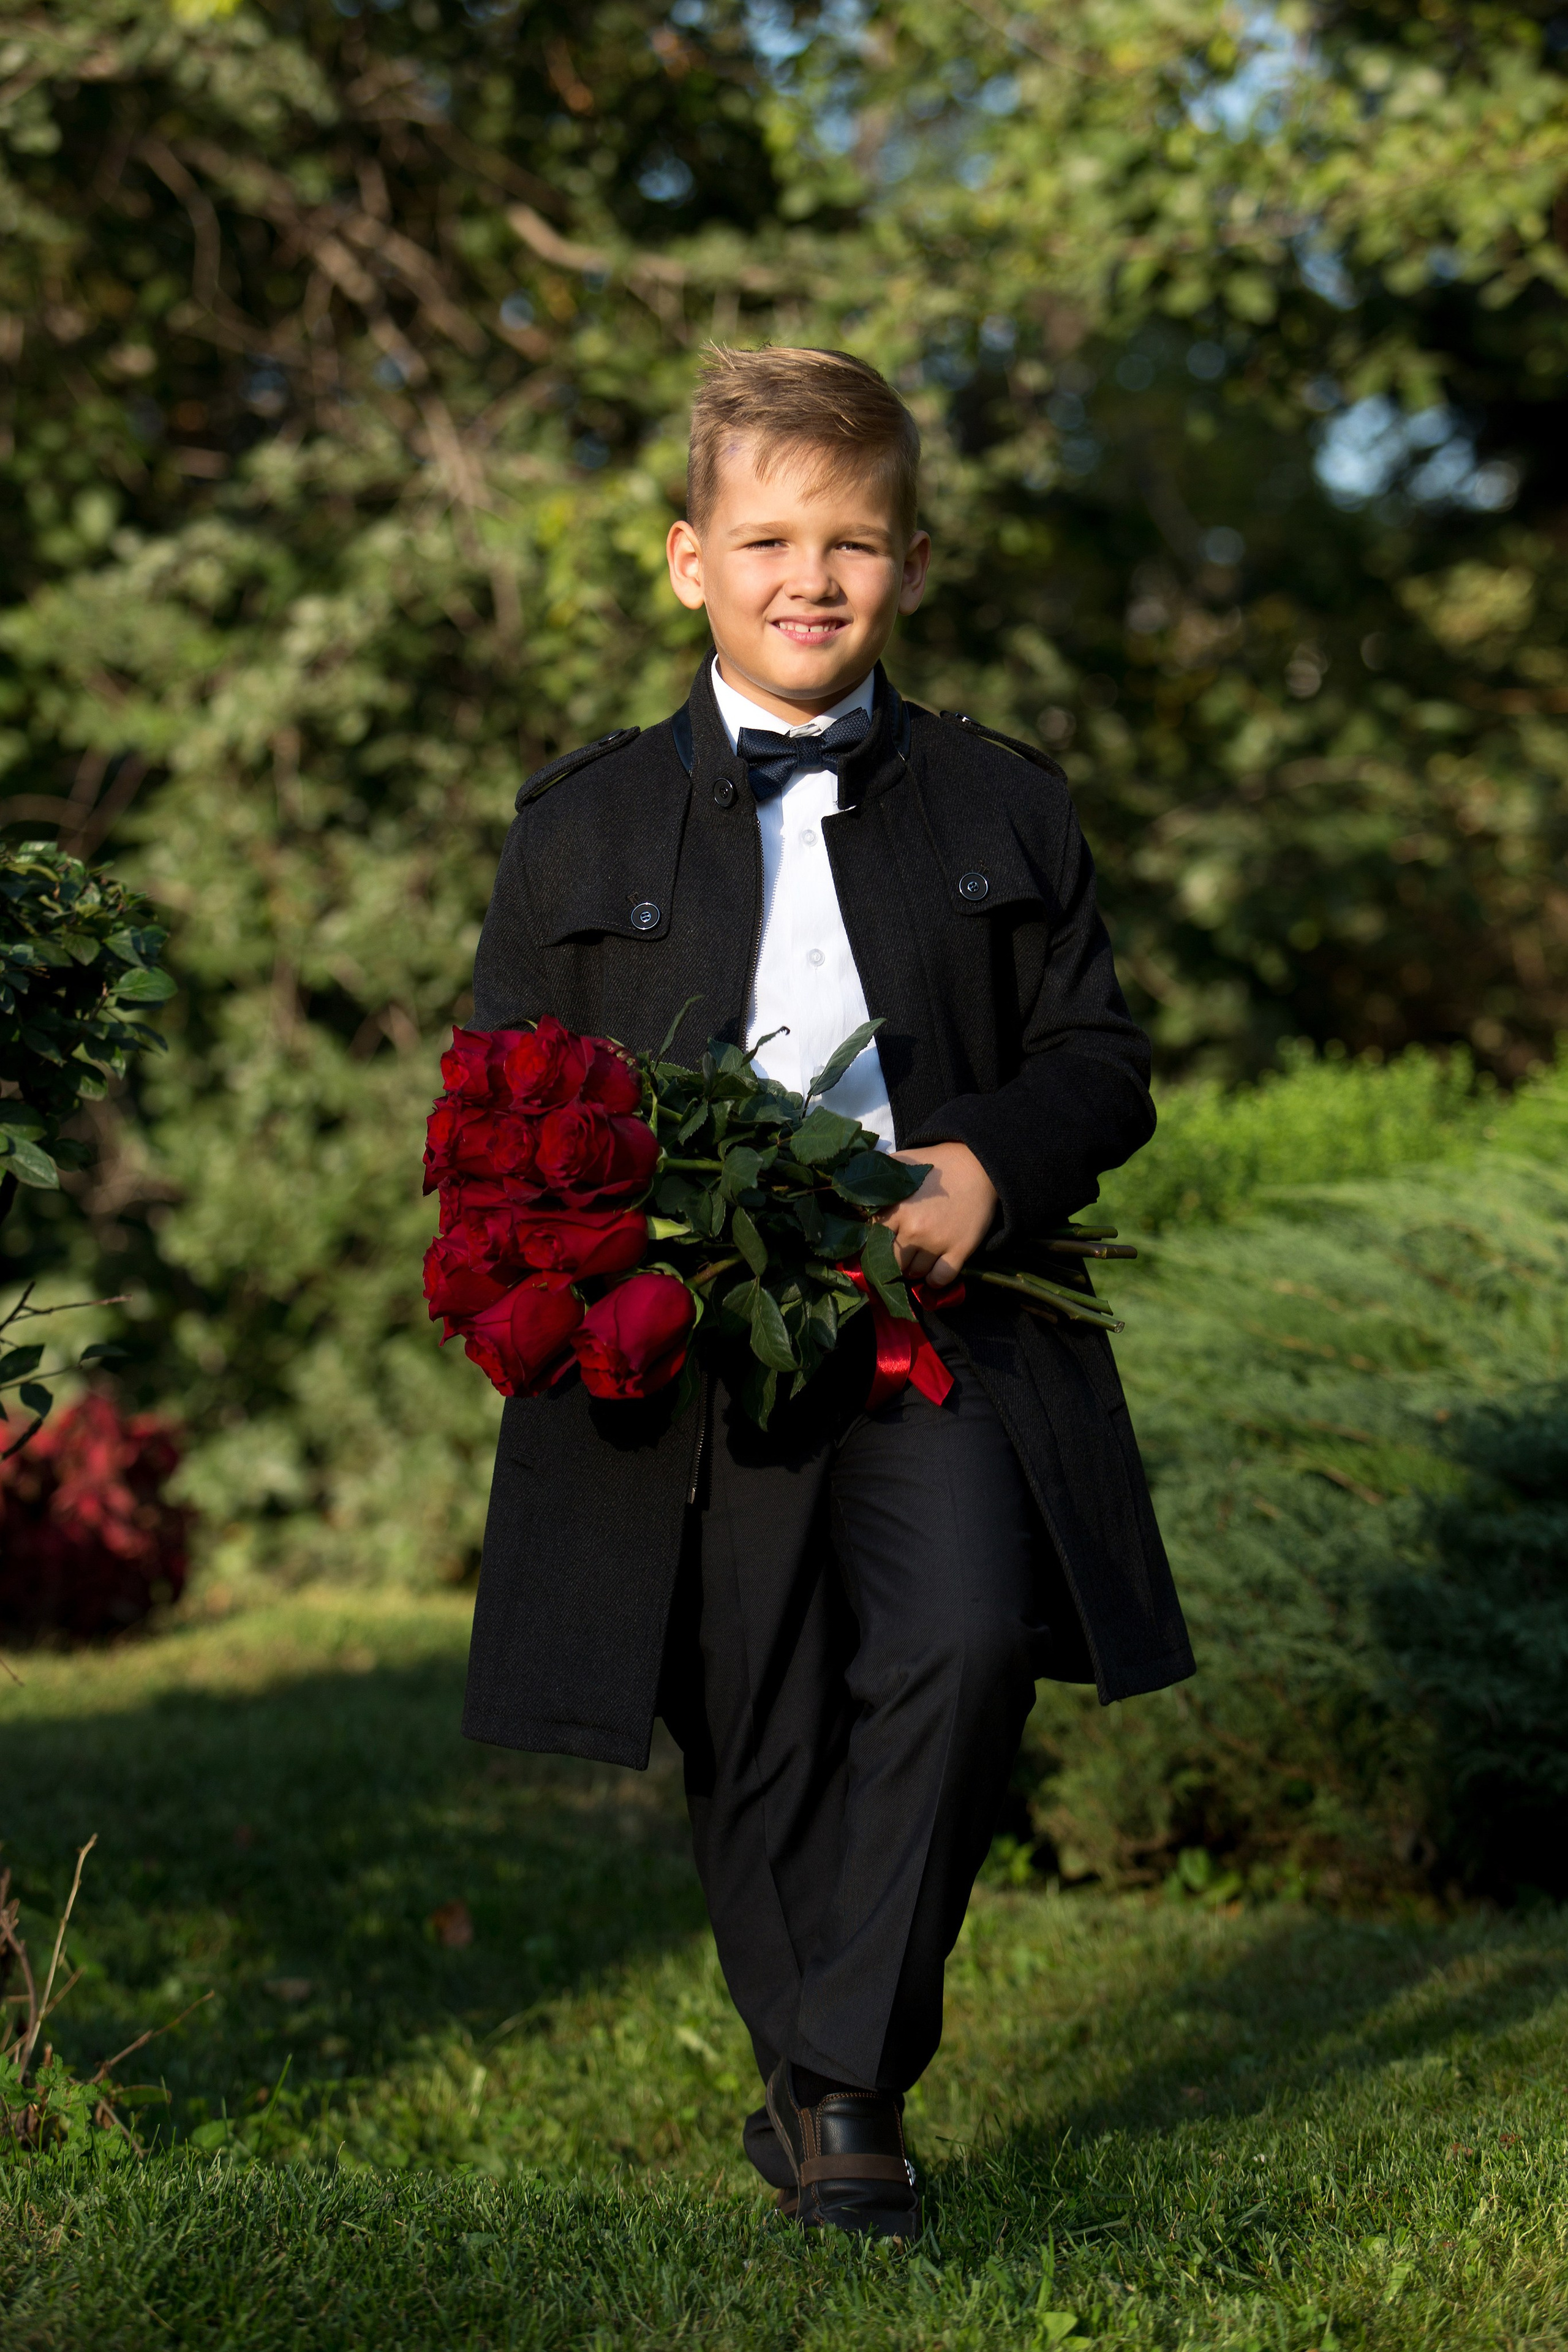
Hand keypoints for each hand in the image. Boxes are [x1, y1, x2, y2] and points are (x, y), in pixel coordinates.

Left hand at [879, 1143, 997, 1288]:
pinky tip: (932, 1272)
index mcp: (895, 1208)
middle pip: (890, 1263)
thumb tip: (849, 1194)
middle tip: (898, 1254)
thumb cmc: (936, 1164)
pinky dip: (933, 1281)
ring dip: (912, 1270)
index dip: (873, 1244)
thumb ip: (876, 1179)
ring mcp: (937, 1242)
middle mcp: (913, 1229)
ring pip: (914, 1273)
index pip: (871, 1240)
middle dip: (891, 1261)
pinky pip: (939, 1279)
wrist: (978, 1165)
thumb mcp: (901, 1163)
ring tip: (916, 1258)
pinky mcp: (960, 1251)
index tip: (877, 1245)